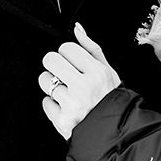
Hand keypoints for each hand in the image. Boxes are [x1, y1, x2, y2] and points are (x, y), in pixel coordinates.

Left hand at [39, 23, 121, 138]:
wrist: (116, 133)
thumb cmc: (111, 100)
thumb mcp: (108, 71)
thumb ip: (91, 48)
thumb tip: (77, 28)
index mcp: (96, 72)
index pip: (66, 48)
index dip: (67, 54)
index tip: (73, 62)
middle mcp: (83, 88)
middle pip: (50, 60)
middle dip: (55, 65)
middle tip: (64, 74)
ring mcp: (71, 105)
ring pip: (44, 80)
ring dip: (52, 85)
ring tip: (66, 91)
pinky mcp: (61, 120)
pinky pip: (45, 102)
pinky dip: (53, 105)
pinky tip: (66, 107)